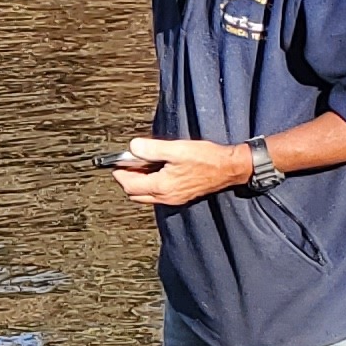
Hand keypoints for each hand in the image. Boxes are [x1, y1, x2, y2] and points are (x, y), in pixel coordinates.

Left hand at [110, 137, 251, 206]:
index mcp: (162, 186)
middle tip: (126, 164)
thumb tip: (133, 147)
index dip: (120, 174)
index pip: (130, 185)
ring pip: (146, 195)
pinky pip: (158, 194)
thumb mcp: (176, 149)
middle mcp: (166, 197)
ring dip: (139, 182)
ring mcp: (173, 199)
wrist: (229, 168)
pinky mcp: (180, 196)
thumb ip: (151, 149)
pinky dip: (151, 184)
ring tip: (141, 165)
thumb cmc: (207, 159)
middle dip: (127, 180)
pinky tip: (157, 170)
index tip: (116, 163)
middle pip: (135, 194)